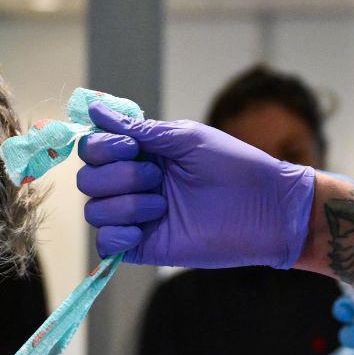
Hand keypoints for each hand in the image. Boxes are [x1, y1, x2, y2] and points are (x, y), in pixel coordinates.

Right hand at [77, 102, 314, 268]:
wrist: (266, 208)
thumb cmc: (235, 166)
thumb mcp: (185, 138)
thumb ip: (138, 129)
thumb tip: (94, 108)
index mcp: (141, 154)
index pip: (92, 149)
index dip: (102, 147)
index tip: (132, 148)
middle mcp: (133, 184)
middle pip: (87, 180)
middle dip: (118, 175)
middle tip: (157, 176)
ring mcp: (136, 217)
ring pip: (94, 211)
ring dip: (126, 204)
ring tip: (163, 205)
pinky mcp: (143, 246)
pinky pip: (105, 244)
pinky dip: (117, 235)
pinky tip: (144, 229)